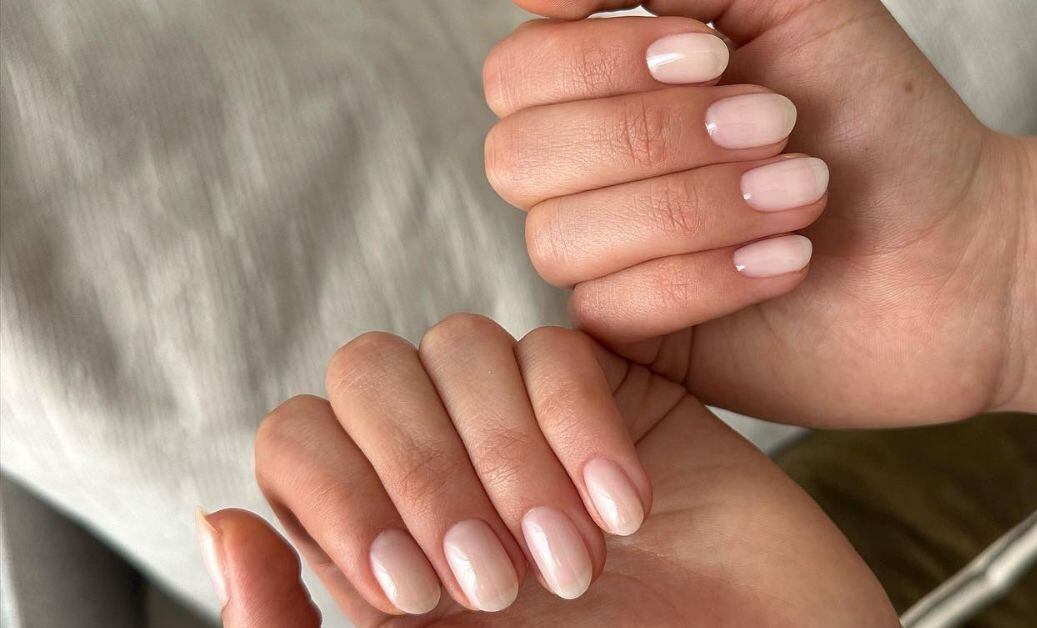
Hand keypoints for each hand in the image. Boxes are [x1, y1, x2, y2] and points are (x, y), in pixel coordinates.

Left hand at [199, 315, 895, 625]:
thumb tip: (221, 524)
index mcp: (385, 537)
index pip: (295, 439)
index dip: (335, 492)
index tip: (411, 589)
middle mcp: (447, 468)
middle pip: (365, 373)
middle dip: (420, 470)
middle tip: (492, 581)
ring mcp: (531, 426)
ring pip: (460, 347)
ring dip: (508, 458)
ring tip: (573, 562)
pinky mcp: (617, 398)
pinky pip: (560, 351)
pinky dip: (579, 428)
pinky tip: (628, 511)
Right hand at [487, 1, 1036, 426]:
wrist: (962, 250)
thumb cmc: (884, 121)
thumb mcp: (793, 3)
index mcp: (612, 84)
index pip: (520, 70)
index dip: (601, 62)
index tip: (714, 56)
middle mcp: (593, 170)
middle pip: (519, 154)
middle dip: (656, 138)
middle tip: (777, 127)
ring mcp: (609, 257)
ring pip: (559, 236)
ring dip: (692, 209)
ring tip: (802, 195)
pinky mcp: (638, 339)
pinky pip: (610, 308)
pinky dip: (706, 278)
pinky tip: (787, 262)